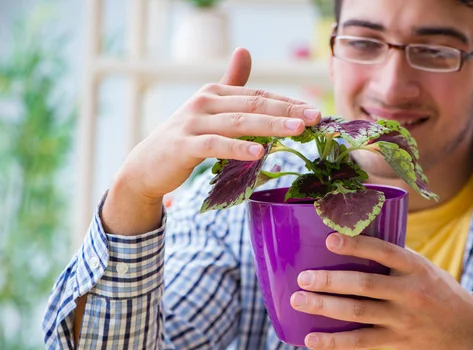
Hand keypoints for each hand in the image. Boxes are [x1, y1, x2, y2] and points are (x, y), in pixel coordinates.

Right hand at [118, 47, 321, 202]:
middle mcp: (205, 102)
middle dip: (287, 110)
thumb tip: (244, 51)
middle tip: (315, 117)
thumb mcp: (209, 110)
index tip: (314, 111)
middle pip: (253, 104)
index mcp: (215, 92)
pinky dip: (238, 148)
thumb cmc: (185, 138)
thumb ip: (229, 85)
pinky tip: (260, 152)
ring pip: (238, 122)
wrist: (146, 165)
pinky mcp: (184, 145)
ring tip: (297, 131)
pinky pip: (216, 145)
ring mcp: (193, 122)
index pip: (258, 95)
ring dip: (270, 125)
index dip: (288, 102)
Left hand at [290, 234, 472, 349]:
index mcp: (415, 267)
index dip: (357, 245)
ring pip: (358, 312)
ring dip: (325, 307)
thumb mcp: (424, 268)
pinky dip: (334, 341)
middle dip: (331, 281)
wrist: (467, 330)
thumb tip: (353, 238)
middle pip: (364, 285)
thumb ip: (394, 259)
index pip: (384, 251)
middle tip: (304, 278)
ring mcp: (402, 318)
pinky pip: (360, 341)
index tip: (330, 240)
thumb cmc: (437, 290)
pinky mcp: (395, 340)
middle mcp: (409, 292)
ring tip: (299, 301)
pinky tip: (311, 339)